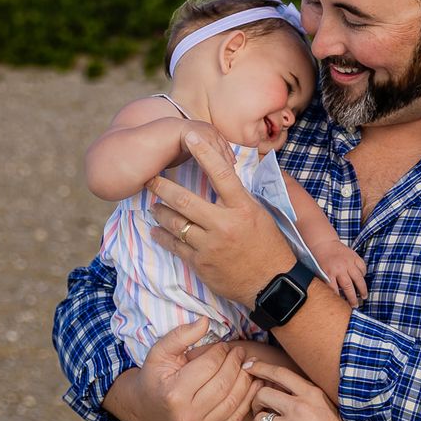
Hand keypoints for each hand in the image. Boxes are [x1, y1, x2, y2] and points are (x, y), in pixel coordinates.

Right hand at [124, 319, 254, 420]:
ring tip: (248, 364)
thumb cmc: (154, 378)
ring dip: (246, 379)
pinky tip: (254, 384)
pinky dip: (248, 399)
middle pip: (224, 384)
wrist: (143, 411)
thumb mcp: (159, 352)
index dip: (221, 352)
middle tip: (240, 352)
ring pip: (234, 401)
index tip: (224, 345)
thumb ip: (181, 335)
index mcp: (174, 394)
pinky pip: (235, 418)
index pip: (209, 366)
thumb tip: (205, 321)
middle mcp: (187, 417)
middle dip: (236, 363)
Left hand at [148, 130, 293, 303]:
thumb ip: (240, 196)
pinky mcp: (201, 264)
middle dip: (163, 187)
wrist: (271, 283)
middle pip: (185, 201)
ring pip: (176, 223)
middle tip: (149, 178)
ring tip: (153, 205)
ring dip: (161, 212)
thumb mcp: (261, 214)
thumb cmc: (269, 246)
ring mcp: (210, 245)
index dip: (204, 153)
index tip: (190, 136)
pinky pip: (175, 246)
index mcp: (243, 208)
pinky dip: (163, 236)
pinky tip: (156, 230)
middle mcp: (225, 224)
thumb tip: (229, 173)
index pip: (221, 174)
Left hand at [248, 362, 392, 420]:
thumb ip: (304, 397)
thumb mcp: (325, 406)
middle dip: (255, 403)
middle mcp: (300, 408)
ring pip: (258, 420)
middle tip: (259, 411)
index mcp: (311, 394)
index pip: (279, 373)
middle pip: (261, 394)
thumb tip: (277, 388)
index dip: (259, 367)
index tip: (248, 366)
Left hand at [311, 239, 367, 305]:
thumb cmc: (320, 259)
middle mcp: (340, 268)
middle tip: (356, 305)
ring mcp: (348, 262)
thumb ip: (327, 283)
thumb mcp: (319, 272)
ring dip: (362, 289)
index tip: (343, 306)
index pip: (335, 290)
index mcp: (329, 272)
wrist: (323, 243)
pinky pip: (362, 267)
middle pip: (348, 286)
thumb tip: (333, 296)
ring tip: (364, 296)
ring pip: (358, 278)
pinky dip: (363, 274)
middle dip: (353, 298)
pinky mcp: (354, 256)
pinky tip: (362, 280)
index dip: (340, 299)